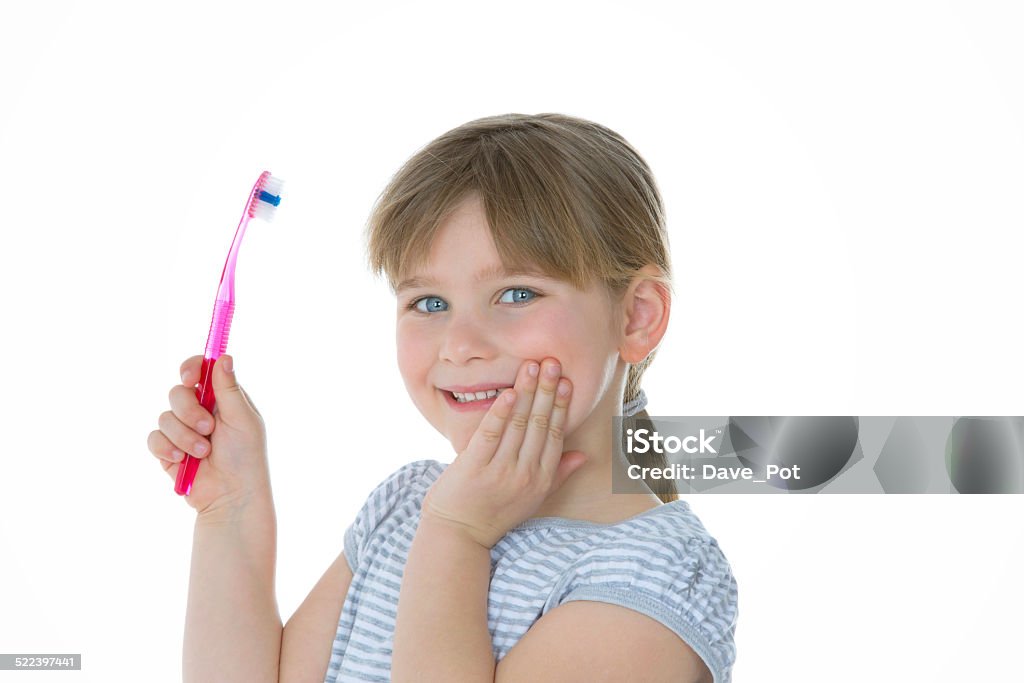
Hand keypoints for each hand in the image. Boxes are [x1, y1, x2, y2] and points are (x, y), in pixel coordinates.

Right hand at [146, 354, 270, 515]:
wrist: (231, 496)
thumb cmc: (245, 458)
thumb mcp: (242, 419)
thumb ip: (229, 389)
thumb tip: (224, 356)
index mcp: (222, 399)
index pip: (200, 371)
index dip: (191, 368)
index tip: (188, 376)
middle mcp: (200, 411)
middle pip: (177, 392)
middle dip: (189, 411)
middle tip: (208, 429)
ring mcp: (182, 431)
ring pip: (165, 416)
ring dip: (184, 436)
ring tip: (203, 453)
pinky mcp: (167, 451)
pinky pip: (154, 438)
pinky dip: (167, 448)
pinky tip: (182, 461)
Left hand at [420, 357, 586, 547]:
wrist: (458, 534)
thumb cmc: (495, 513)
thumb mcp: (532, 499)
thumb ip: (557, 474)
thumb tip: (583, 455)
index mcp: (540, 479)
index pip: (555, 434)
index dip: (562, 406)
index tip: (567, 382)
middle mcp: (524, 475)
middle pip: (540, 424)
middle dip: (548, 391)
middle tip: (553, 362)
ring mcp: (499, 471)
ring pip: (518, 423)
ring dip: (527, 392)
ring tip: (533, 367)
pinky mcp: (475, 467)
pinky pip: (491, 433)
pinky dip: (500, 411)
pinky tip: (509, 392)